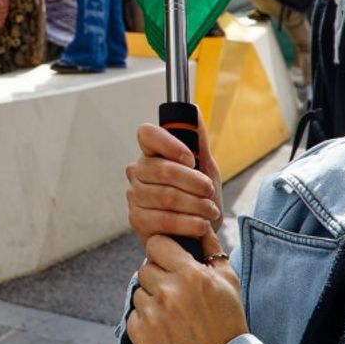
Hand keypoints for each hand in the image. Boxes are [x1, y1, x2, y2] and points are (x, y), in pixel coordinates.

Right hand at [125, 122, 222, 253]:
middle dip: (194, 182)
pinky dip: (189, 223)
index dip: (169, 144)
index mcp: (151, 153)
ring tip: (210, 211)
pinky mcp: (137, 220)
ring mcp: (134, 196)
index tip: (191, 159)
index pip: (146, 134)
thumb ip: (198, 140)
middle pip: (163, 170)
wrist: (196, 233)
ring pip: (166, 196)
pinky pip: (164, 219)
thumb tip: (195, 110)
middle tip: (209, 191)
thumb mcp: (204, 168)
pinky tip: (201, 225)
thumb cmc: (197, 197)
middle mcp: (137, 171)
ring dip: (196, 205)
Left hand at [125, 228, 246, 343]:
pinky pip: (133, 315)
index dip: (164, 252)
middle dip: (159, 278)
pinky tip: (166, 330)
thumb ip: (211, 248)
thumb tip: (199, 224)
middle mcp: (168, 292)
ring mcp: (152, 315)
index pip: (156, 244)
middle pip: (146, 268)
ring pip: (139, 292)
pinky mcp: (140, 335)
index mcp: (190, 275)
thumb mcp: (228, 281)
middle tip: (178, 296)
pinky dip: (145, 322)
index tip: (172, 263)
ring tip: (174, 316)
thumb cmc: (228, 320)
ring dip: (152, 300)